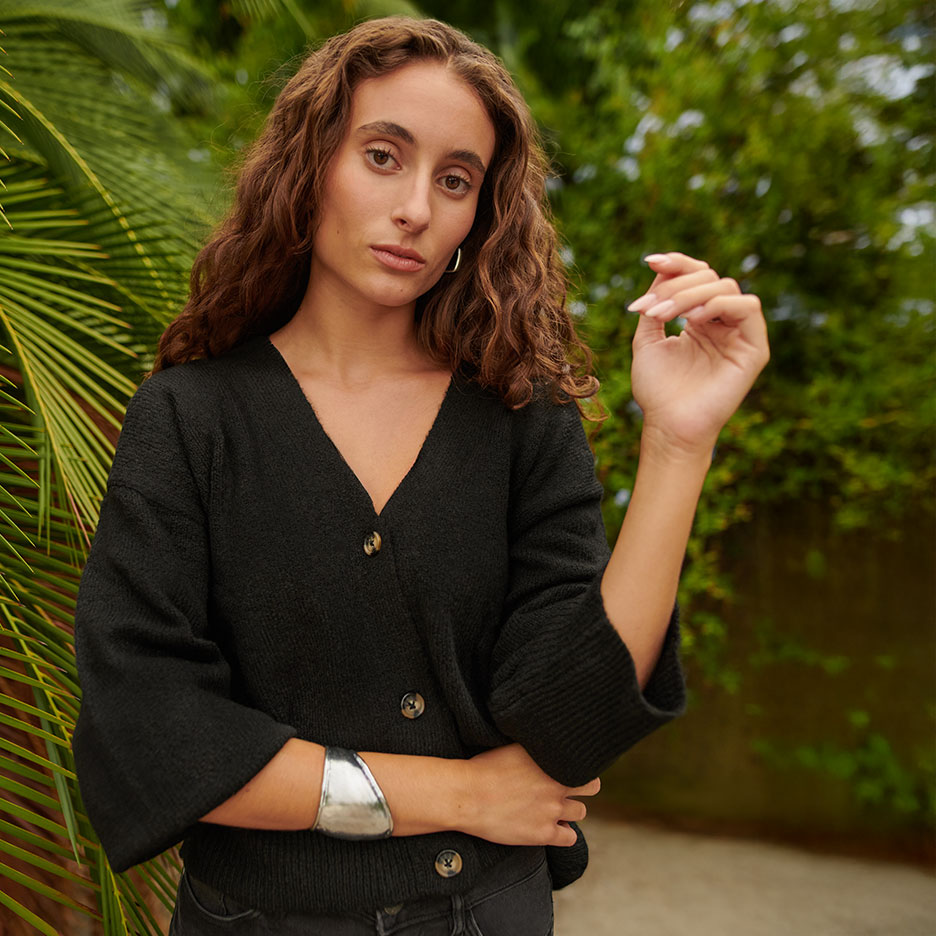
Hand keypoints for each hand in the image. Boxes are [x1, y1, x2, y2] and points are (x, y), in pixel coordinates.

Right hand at [461, 743, 599, 846]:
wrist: (468, 795)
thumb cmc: (484, 768)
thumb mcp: (514, 747)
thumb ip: (536, 747)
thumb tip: (547, 742)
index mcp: (551, 761)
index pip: (585, 763)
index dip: (581, 767)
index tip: (573, 769)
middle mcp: (556, 785)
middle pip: (591, 787)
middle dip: (584, 787)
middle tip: (570, 789)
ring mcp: (552, 810)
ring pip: (580, 812)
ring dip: (571, 811)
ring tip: (557, 809)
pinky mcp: (543, 833)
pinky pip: (569, 838)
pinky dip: (565, 833)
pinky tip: (555, 828)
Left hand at [626, 251, 769, 455]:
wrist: (668, 426)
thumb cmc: (658, 390)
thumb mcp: (647, 340)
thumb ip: (655, 304)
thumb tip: (661, 269)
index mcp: (699, 318)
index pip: (696, 276)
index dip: (676, 263)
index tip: (650, 261)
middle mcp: (722, 322)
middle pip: (709, 277)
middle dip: (675, 286)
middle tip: (650, 308)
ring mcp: (740, 333)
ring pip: (725, 287)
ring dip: (690, 294)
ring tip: (664, 314)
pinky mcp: (754, 348)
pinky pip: (747, 308)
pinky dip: (718, 304)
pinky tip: (692, 319)